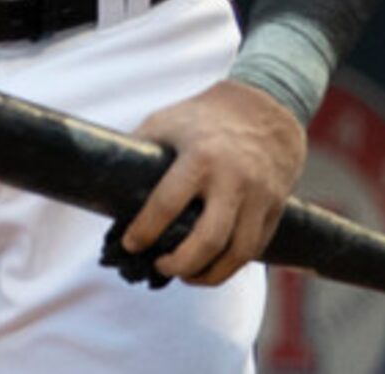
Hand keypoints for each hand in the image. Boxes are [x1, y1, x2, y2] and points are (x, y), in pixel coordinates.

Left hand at [114, 80, 306, 286]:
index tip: (131, 244)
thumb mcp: (166, 122)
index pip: (167, 205)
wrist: (265, 108)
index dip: (144, 231)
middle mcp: (233, 179)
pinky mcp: (276, 208)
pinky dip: (231, 266)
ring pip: (237, 254)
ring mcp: (259, 196)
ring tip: (186, 275)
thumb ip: (141, 150)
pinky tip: (211, 267)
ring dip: (209, 275)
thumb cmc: (205, 117)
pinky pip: (254, 249)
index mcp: (201, 156)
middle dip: (180, 264)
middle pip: (208, 240)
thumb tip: (108, 181)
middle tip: (160, 265)